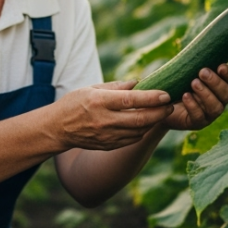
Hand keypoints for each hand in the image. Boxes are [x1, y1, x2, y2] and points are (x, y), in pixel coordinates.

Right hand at [54, 81, 174, 150]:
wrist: (57, 129)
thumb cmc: (74, 103)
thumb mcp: (91, 88)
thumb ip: (116, 87)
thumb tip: (139, 82)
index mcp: (100, 102)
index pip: (131, 100)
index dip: (151, 97)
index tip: (166, 94)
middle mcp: (104, 120)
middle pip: (140, 119)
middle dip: (159, 112)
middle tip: (170, 105)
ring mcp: (107, 135)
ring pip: (139, 130)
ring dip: (153, 121)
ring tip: (161, 112)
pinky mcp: (109, 145)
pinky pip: (132, 139)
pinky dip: (142, 130)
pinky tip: (146, 122)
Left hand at [160, 64, 227, 131]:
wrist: (162, 103)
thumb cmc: (178, 82)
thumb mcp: (187, 70)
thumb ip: (196, 60)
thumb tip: (201, 44)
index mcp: (221, 86)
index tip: (220, 66)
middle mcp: (219, 100)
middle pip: (227, 94)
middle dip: (216, 82)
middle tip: (202, 72)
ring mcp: (209, 114)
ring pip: (216, 107)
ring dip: (206, 94)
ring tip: (193, 83)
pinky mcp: (197, 123)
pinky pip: (199, 117)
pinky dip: (193, 105)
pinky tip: (185, 96)